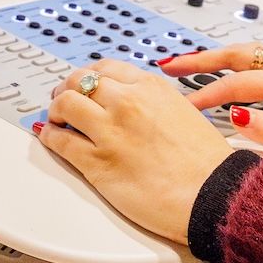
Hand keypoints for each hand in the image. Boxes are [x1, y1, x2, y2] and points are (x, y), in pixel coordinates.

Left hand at [36, 59, 232, 243]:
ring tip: (56, 119)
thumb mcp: (183, 111)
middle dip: (67, 88)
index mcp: (150, 87)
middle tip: (62, 99)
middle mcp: (127, 102)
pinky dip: (49, 136)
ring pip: (64, 104)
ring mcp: (110, 131)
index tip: (83, 84)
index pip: (105, 68)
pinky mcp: (97, 162)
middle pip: (79, 80)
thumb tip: (135, 102)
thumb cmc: (205, 161)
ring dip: (55, 111)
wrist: (213, 193)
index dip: (89, 76)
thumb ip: (154, 101)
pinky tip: (52, 138)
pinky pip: (59, 140)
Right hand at [161, 42, 262, 176]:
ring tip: (189, 65)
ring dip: (218, 58)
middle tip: (168, 65)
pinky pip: (262, 65)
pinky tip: (231, 77)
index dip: (205, 95)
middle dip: (201, 58)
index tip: (180, 108)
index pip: (238, 84)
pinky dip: (237, 66)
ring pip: (250, 56)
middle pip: (239, 55)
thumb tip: (235, 116)